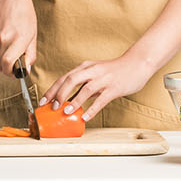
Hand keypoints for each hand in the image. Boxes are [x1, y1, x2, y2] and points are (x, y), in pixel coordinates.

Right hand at [0, 0, 36, 74]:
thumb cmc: (24, 13)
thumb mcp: (33, 35)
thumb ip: (30, 54)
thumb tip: (27, 69)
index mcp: (17, 39)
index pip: (8, 64)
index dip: (12, 73)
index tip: (17, 73)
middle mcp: (4, 39)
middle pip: (1, 66)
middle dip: (9, 69)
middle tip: (17, 64)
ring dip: (5, 58)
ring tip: (14, 46)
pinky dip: (2, 50)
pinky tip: (8, 39)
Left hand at [40, 54, 156, 121]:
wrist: (137, 63)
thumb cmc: (116, 70)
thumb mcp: (96, 74)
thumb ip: (84, 85)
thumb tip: (70, 99)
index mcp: (86, 67)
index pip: (64, 77)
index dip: (52, 89)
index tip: (43, 101)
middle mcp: (92, 71)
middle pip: (71, 79)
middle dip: (59, 93)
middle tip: (51, 106)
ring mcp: (104, 79)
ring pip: (85, 89)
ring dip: (74, 101)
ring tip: (65, 111)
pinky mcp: (114, 87)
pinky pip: (101, 99)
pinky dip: (92, 109)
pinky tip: (85, 117)